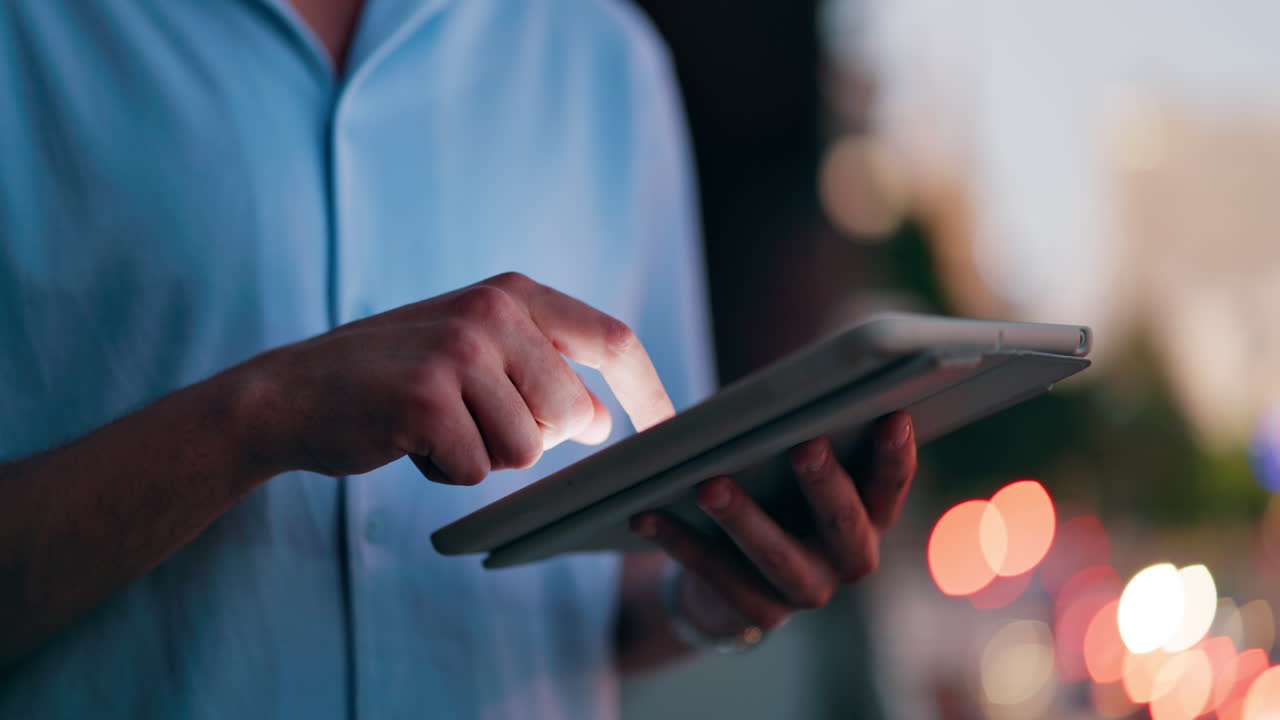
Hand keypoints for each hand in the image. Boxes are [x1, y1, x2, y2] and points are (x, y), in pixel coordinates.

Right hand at [245, 272, 674, 481]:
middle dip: (536, 442)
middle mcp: (493, 310)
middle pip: (575, 414)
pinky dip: (446, 472)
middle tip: (475, 424)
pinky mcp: (427, 397)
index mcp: (513, 293)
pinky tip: (407, 442)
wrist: (289, 393)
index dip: (649, 392)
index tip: (674, 434)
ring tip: (434, 426)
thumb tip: (606, 421)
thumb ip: (542, 371)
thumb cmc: (394, 381)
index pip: (612, 341)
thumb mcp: (474, 353)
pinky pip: (477, 471)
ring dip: (484, 457)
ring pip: (528, 450)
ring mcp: (459, 350)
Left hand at [630, 412, 915, 635]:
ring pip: (778, 557)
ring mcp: (807, 591)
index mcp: (870, 515)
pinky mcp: (761, 613)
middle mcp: (850, 558)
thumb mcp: (791, 463)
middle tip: (806, 445)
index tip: (892, 416)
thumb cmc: (773, 490)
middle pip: (844, 523)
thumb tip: (783, 387)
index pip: (891, 484)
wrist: (736, 572)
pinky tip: (646, 515)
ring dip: (743, 519)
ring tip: (709, 485)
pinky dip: (681, 544)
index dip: (896, 455)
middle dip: (825, 484)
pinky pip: (718, 577)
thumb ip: (802, 433)